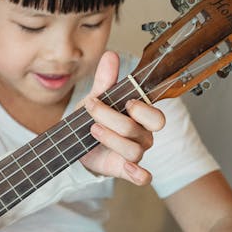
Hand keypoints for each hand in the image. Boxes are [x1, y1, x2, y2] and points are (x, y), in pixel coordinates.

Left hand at [79, 51, 164, 183]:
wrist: (75, 141)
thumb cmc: (93, 118)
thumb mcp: (96, 98)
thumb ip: (105, 80)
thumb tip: (111, 55)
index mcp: (140, 117)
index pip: (155, 116)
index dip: (142, 110)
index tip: (124, 102)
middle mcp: (142, 136)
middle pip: (140, 131)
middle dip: (115, 120)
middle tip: (94, 111)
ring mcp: (135, 154)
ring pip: (133, 151)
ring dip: (110, 139)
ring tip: (92, 130)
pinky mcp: (123, 169)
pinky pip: (141, 177)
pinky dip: (139, 175)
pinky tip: (129, 169)